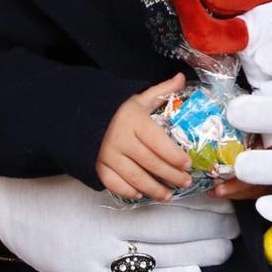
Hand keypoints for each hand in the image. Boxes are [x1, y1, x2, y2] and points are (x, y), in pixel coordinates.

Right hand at [0, 174, 237, 271]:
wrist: (9, 201)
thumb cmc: (59, 182)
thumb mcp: (97, 171)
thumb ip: (135, 173)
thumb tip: (182, 173)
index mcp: (115, 191)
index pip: (171, 199)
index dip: (204, 205)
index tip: (226, 205)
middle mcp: (110, 221)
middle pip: (172, 228)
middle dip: (210, 230)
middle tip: (234, 230)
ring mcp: (97, 251)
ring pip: (160, 255)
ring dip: (198, 254)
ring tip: (222, 251)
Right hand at [96, 75, 192, 199]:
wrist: (83, 115)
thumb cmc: (118, 109)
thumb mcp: (139, 98)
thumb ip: (162, 90)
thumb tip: (182, 77)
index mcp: (134, 122)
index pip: (158, 142)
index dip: (174, 155)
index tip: (188, 164)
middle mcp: (121, 140)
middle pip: (150, 162)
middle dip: (170, 175)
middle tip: (186, 182)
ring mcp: (108, 155)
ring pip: (134, 177)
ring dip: (153, 189)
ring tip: (168, 195)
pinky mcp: (98, 166)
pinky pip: (114, 184)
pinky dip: (128, 191)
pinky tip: (141, 195)